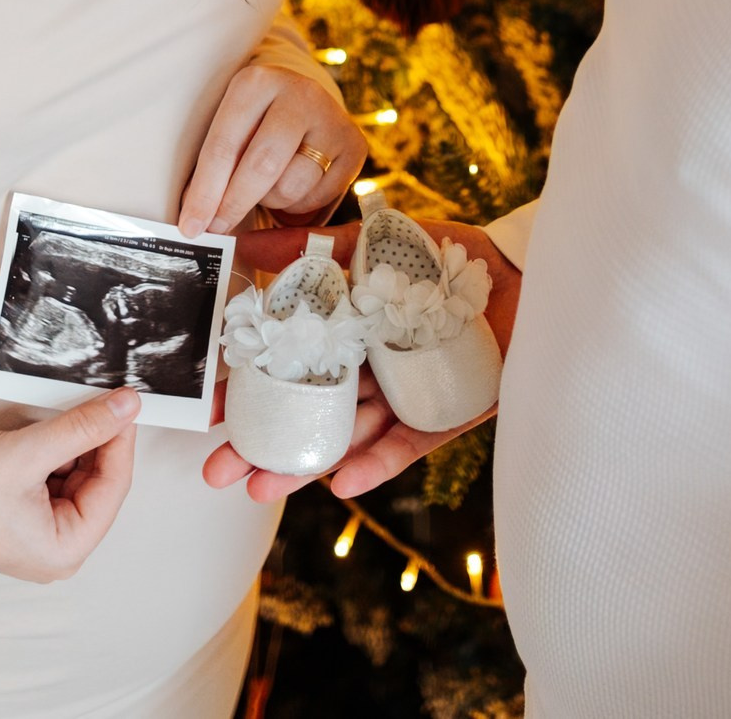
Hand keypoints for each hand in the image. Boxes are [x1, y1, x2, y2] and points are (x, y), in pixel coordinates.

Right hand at [0, 389, 138, 581]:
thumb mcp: (26, 453)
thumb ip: (81, 429)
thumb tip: (128, 407)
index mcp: (64, 552)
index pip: (114, 488)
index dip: (121, 441)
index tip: (128, 402)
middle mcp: (57, 549)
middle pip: (99, 482)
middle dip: (97, 440)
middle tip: (102, 398)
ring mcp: (40, 532)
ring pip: (78, 474)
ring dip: (75, 442)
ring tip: (65, 412)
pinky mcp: (24, 514)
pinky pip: (56, 475)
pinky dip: (55, 449)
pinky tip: (44, 430)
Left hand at [178, 62, 367, 234]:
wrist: (303, 101)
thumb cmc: (254, 121)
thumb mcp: (231, 124)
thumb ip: (216, 163)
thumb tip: (196, 220)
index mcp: (257, 81)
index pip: (224, 145)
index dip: (205, 192)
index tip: (190, 226)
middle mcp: (300, 93)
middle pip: (262, 166)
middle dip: (234, 205)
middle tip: (216, 229)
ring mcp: (332, 118)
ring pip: (291, 186)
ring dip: (270, 203)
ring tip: (264, 190)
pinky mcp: (354, 145)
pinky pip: (318, 198)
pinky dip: (297, 206)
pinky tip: (292, 187)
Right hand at [200, 220, 521, 501]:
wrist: (524, 269)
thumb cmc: (443, 255)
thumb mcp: (366, 242)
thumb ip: (305, 247)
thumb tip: (237, 241)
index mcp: (345, 334)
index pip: (284, 367)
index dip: (245, 391)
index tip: (206, 411)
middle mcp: (368, 370)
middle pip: (305, 413)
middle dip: (260, 446)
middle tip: (218, 472)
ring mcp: (403, 396)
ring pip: (345, 438)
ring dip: (303, 467)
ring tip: (261, 489)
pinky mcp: (443, 416)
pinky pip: (404, 446)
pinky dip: (374, 465)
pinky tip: (340, 483)